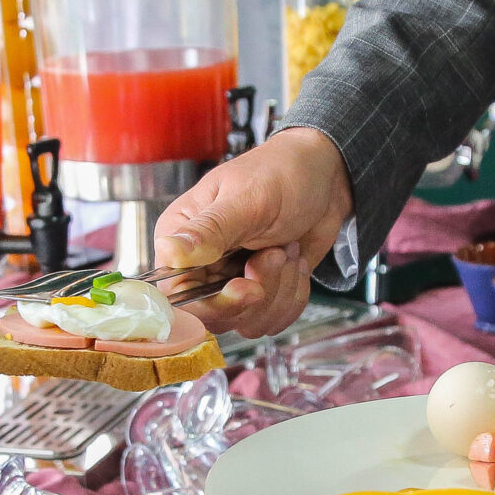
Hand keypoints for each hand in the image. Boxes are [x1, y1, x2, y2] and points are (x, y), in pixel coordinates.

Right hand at [155, 127, 354, 336]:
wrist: (325, 176)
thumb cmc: (282, 173)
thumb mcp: (248, 199)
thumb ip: (210, 229)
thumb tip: (170, 252)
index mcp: (182, 239)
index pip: (179, 297)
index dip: (216, 303)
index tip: (250, 288)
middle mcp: (201, 265)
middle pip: (217, 316)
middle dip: (259, 292)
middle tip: (276, 253)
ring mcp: (230, 281)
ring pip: (249, 321)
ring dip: (281, 289)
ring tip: (286, 249)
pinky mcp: (260, 292)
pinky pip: (274, 319)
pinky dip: (294, 294)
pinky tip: (295, 261)